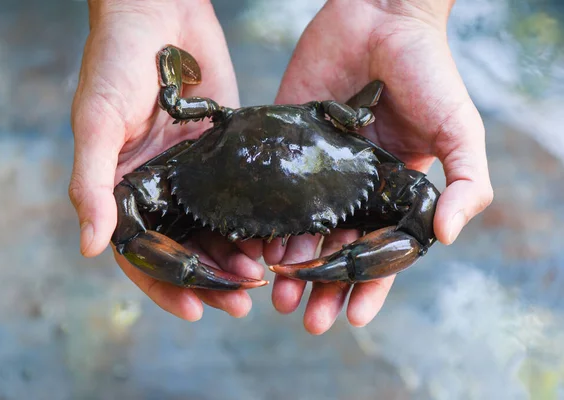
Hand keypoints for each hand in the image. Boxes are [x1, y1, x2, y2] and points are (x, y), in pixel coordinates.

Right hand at [69, 1, 263, 320]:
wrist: (159, 12)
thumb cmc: (115, 63)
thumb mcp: (96, 122)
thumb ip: (92, 183)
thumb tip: (88, 247)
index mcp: (125, 190)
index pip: (143, 254)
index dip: (166, 285)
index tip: (196, 309)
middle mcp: (161, 189)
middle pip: (186, 249)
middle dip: (211, 279)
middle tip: (242, 300)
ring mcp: (196, 175)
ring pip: (217, 229)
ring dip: (237, 257)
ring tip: (263, 275)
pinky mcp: (226, 155)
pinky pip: (243, 196)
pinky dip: (256, 220)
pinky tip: (277, 236)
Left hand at [264, 0, 492, 333]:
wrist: (380, 18)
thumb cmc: (428, 74)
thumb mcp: (460, 130)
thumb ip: (466, 183)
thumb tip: (447, 236)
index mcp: (392, 193)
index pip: (380, 253)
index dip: (370, 288)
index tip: (354, 319)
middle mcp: (353, 189)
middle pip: (336, 251)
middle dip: (322, 287)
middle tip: (305, 317)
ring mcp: (318, 169)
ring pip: (301, 231)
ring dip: (290, 267)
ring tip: (278, 296)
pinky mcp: (289, 144)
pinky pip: (274, 192)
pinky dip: (266, 224)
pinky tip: (259, 249)